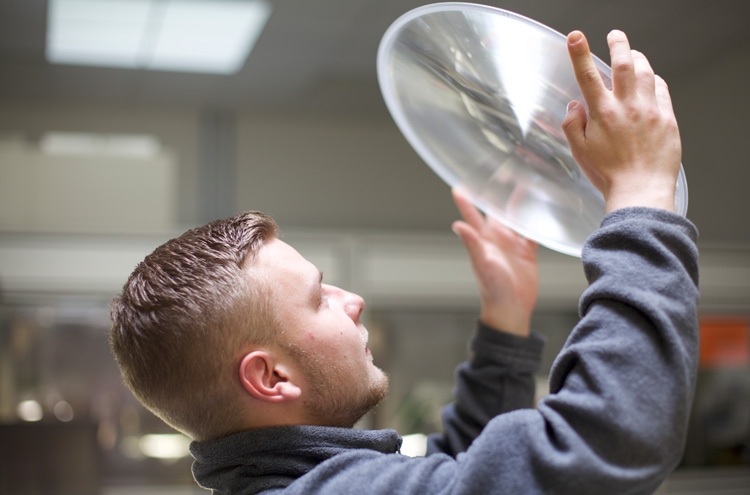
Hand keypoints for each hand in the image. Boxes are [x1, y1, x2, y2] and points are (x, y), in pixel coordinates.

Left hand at [452, 189, 538, 335]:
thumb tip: (457, 225)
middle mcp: (496, 238)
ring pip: (515, 217)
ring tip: (525, 182)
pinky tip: (544, 209)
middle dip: (496, 194)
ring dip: (519, 203)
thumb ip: (472, 243)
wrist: (511, 308)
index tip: (460, 184)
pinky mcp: (527, 252)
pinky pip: (532, 232)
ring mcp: (512, 244)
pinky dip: (537, 221)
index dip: (466, 200)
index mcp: (483, 239)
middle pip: (495, 211)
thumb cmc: (492, 288)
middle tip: (501, 172)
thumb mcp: (481, 263)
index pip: (472, 214)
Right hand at [562, 30, 681, 212]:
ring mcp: (650, 111)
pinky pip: (662, 90)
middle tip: (615, 35)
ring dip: (638, 59)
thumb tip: (574, 106)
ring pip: (646, 72)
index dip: (579, 53)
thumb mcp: (579, 152)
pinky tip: (650, 81)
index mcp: (602, 113)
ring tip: (633, 55)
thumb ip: (572, 125)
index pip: (587, 76)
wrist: (641, 190)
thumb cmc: (609, 174)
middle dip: (618, 43)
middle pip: (624, 63)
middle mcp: (627, 107)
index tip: (575, 37)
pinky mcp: (668, 119)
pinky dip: (654, 80)